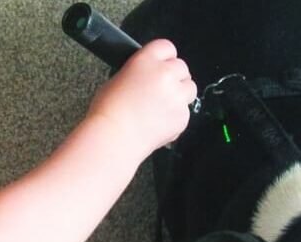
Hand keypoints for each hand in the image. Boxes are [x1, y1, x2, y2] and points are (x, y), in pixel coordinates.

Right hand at [85, 39, 196, 158]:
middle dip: (175, 76)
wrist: (115, 135)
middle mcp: (165, 74)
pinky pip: (186, 111)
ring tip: (164, 104)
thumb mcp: (120, 77)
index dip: (165, 57)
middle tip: (162, 89)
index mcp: (146, 60)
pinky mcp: (183, 116)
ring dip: (181, 93)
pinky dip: (177, 115)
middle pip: (182, 67)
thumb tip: (151, 76)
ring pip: (190, 88)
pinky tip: (160, 121)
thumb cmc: (110, 110)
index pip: (167, 47)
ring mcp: (177, 95)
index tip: (163, 64)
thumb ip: (141, 71)